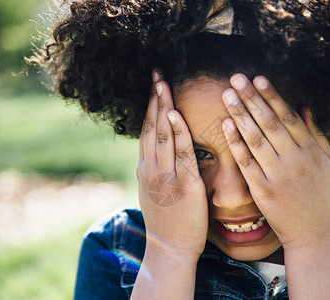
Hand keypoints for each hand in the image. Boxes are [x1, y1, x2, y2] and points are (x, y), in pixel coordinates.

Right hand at [137, 74, 207, 259]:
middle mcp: (151, 169)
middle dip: (154, 99)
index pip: (146, 131)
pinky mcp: (183, 186)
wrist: (169, 249)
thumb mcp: (154, 192)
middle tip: (156, 74)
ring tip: (163, 84)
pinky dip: (177, 134)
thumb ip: (155, 170)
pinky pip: (180, 155)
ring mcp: (165, 177)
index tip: (153, 87)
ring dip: (162, 108)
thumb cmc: (166, 222)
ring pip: (161, 136)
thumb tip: (157, 153)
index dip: (149, 108)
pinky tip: (175, 115)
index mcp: (146, 169)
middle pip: (151, 127)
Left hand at [221, 74, 329, 249]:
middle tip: (236, 78)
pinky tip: (225, 125)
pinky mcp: (263, 190)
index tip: (258, 78)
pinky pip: (246, 162)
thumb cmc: (323, 196)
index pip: (288, 117)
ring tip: (227, 94)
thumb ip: (317, 135)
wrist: (317, 234)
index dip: (272, 96)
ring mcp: (278, 175)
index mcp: (312, 151)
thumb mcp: (329, 164)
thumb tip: (304, 107)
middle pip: (270, 123)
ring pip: (256, 139)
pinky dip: (236, 143)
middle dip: (251, 98)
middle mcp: (295, 159)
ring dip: (240, 115)